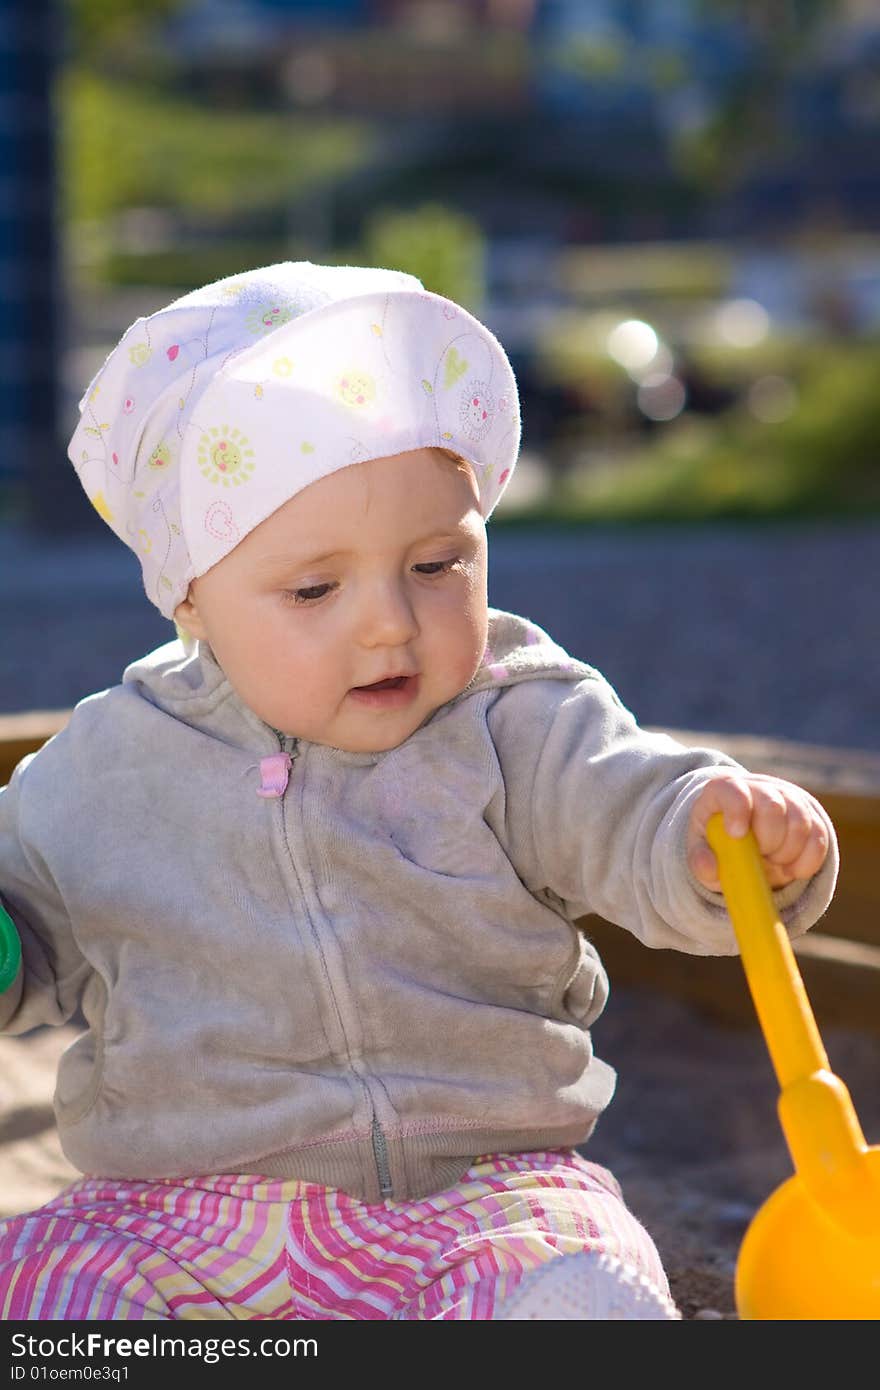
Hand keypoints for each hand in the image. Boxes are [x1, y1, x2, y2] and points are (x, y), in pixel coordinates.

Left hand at [687, 772, 829, 891]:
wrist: (742, 835)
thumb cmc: (717, 842)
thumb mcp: (701, 851)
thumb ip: (700, 861)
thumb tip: (709, 868)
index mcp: (724, 790)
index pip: (733, 790)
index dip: (738, 810)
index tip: (737, 835)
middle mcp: (758, 788)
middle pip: (772, 806)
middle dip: (768, 840)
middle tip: (759, 856)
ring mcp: (787, 798)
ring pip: (800, 822)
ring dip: (788, 853)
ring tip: (771, 863)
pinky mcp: (810, 814)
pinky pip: (819, 837)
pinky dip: (807, 861)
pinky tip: (791, 869)